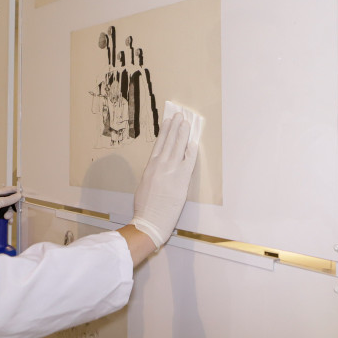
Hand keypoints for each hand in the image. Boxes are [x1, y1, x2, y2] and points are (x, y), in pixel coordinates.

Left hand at [0, 186, 20, 227]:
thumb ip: (9, 199)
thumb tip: (19, 195)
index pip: (8, 190)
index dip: (15, 191)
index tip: (22, 194)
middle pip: (11, 201)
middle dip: (13, 206)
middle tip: (16, 208)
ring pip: (9, 210)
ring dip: (10, 214)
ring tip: (6, 218)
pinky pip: (7, 217)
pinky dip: (9, 219)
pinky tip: (8, 221)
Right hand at [131, 114, 198, 248]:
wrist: (150, 221)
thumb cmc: (145, 207)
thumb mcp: (144, 185)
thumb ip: (152, 173)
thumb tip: (158, 167)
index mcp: (150, 167)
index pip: (159, 144)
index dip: (164, 132)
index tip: (168, 122)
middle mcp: (160, 166)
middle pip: (169, 142)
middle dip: (175, 127)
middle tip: (179, 115)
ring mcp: (171, 172)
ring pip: (178, 148)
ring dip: (183, 134)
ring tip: (186, 123)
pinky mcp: (181, 181)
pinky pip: (188, 162)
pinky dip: (191, 152)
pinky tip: (193, 143)